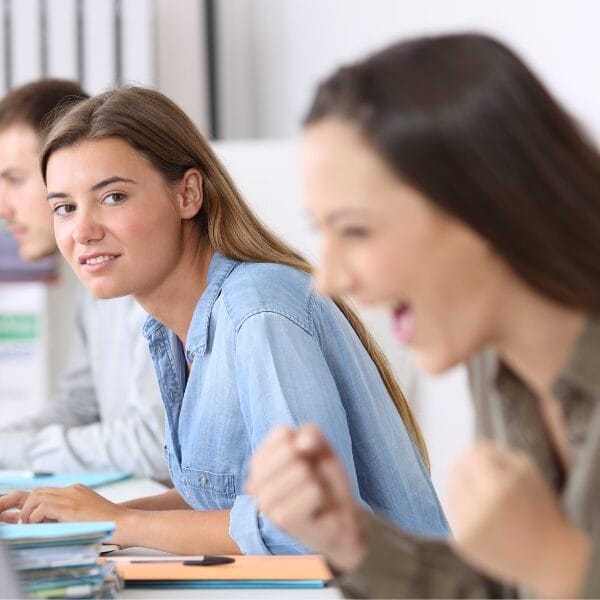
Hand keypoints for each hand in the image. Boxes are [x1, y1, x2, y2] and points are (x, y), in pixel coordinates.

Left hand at [0, 484, 128, 543]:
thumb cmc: (108, 524)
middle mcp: (72, 490)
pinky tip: (41, 524)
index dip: (32, 502)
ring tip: (32, 524)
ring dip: (30, 511)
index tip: (24, 514)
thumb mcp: (85, 515)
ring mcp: (71, 495)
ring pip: (37, 495)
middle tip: (24, 521)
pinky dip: (36, 516)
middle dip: (24, 505)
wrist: (124, 523)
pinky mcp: (70, 506)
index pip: (46, 492)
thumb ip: (68, 514)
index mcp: (75, 491)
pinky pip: (43, 506)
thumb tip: (47, 522)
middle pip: (39, 491)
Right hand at [246, 424, 366, 571]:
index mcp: (258, 462)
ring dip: (318, 481)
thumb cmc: (325, 480)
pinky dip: (323, 496)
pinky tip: (317, 509)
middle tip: (314, 480)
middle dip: (311, 462)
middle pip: (290, 450)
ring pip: (302, 470)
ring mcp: (265, 503)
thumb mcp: (321, 448)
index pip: (281, 433)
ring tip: (315, 495)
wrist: (342, 518)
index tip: (308, 460)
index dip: (306, 442)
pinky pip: (313, 490)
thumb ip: (310, 434)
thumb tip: (301, 443)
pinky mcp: (282, 520)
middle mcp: (254, 483)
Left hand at [446, 441, 589, 597]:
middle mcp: (478, 510)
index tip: (488, 459)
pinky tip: (482, 516)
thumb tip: (467, 450)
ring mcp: (466, 528)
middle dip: (468, 468)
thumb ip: (494, 453)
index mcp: (497, 489)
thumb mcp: (527, 471)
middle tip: (485, 478)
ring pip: (449, 490)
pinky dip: (462, 509)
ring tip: (485, 499)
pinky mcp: (460, 542)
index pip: (470, 455)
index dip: (479, 453)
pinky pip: (450, 512)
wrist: (549, 559)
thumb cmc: (540, 509)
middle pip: (455, 470)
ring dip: (463, 488)